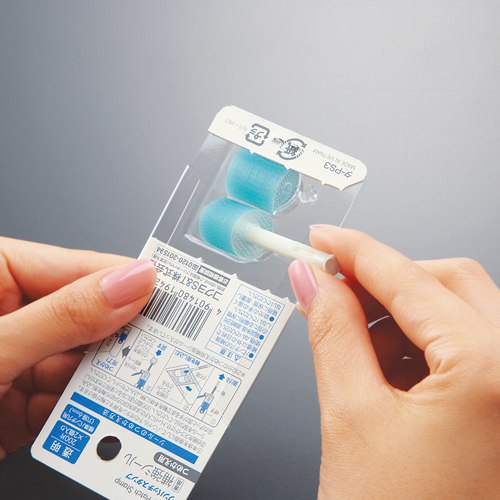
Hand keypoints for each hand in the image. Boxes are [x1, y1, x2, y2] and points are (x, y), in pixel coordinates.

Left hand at [0, 237, 155, 458]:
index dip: (132, 282)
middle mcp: (7, 312)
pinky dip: (92, 415)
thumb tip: (131, 281)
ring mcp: (13, 360)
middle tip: (176, 350)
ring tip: (149, 390)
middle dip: (128, 339)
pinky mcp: (14, 405)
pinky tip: (110, 419)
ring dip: (114, 382)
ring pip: (83, 364)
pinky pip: (68, 403)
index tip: (181, 298)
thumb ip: (64, 315)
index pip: (81, 268)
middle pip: (90, 317)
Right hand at [288, 226, 499, 499]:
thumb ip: (330, 330)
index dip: (356, 250)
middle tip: (331, 285)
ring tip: (353, 340)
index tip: (323, 238)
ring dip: (399, 313)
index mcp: (494, 374)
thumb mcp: (349, 415)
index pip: (409, 280)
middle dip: (383, 279)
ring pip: (458, 311)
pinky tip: (384, 367)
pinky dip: (419, 342)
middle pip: (446, 283)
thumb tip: (312, 280)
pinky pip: (466, 345)